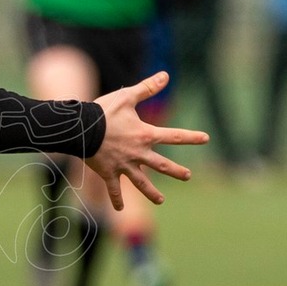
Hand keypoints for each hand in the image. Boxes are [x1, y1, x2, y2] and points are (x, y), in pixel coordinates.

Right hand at [85, 72, 208, 209]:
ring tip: (161, 201)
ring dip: (151, 193)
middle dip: (176, 171)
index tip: (206, 138)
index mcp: (145, 135)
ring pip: (141, 183)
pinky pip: (114, 189)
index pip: (174, 136)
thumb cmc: (104, 111)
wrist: (80, 128)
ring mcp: (123, 165)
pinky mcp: (108, 172)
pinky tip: (119, 210)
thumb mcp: (127, 97)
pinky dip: (116, 199)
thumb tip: (166, 75)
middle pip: (162, 165)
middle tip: (188, 176)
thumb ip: (147, 88)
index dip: (191, 137)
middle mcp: (138, 153)